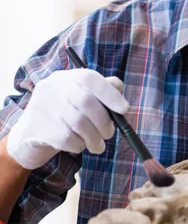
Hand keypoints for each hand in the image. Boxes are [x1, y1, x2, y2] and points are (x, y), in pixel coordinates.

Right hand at [7, 68, 129, 169]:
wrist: (28, 137)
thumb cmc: (63, 117)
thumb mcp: (79, 101)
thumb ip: (100, 93)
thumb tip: (118, 89)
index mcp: (65, 77)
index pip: (90, 78)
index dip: (110, 94)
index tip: (125, 109)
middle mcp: (51, 87)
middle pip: (86, 102)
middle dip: (104, 122)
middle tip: (109, 134)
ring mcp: (42, 106)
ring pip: (79, 123)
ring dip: (94, 138)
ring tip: (97, 145)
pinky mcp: (37, 127)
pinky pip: (68, 139)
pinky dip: (79, 146)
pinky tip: (78, 146)